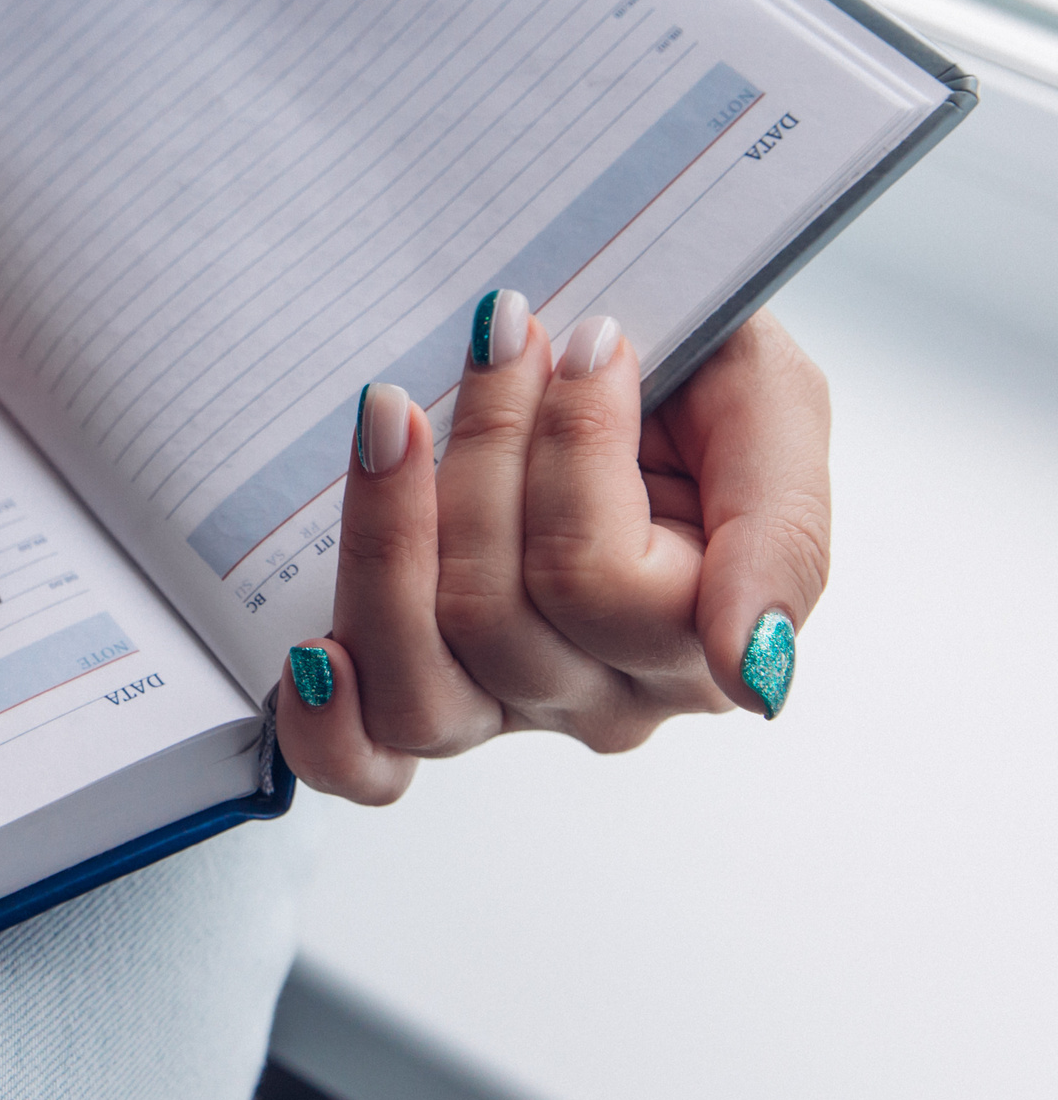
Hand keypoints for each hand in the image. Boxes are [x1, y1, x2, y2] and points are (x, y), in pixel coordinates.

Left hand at [276, 301, 830, 803]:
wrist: (591, 337)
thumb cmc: (694, 372)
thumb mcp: (772, 406)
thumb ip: (786, 533)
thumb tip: (757, 670)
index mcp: (702, 640)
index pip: (594, 581)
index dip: (571, 448)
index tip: (588, 339)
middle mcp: (606, 695)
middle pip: (493, 615)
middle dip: (483, 451)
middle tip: (501, 341)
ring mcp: (506, 705)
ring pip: (419, 676)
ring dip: (390, 527)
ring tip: (394, 414)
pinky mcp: (417, 698)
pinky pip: (365, 761)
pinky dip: (328, 720)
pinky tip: (313, 652)